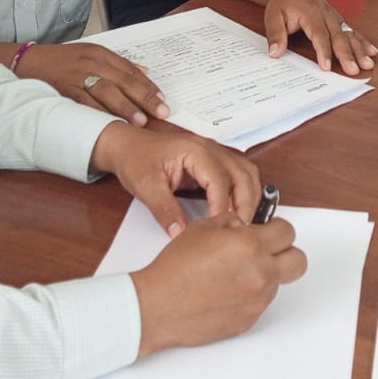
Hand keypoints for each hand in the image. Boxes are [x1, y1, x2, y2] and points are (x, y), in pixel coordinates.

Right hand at [17, 42, 168, 126]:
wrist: (26, 62)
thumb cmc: (60, 62)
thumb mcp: (90, 55)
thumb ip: (117, 65)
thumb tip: (145, 72)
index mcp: (101, 53)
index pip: (131, 70)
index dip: (149, 86)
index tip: (163, 100)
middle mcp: (92, 62)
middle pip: (124, 80)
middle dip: (145, 98)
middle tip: (162, 112)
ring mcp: (78, 75)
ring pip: (107, 91)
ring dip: (125, 107)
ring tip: (140, 121)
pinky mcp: (64, 88)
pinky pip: (85, 102)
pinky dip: (99, 113)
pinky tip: (110, 123)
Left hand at [90, 122, 260, 237]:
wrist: (127, 145)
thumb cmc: (136, 159)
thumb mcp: (145, 186)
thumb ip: (164, 210)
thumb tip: (181, 233)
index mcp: (195, 150)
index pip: (220, 180)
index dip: (222, 206)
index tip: (218, 228)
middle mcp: (211, 148)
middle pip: (243, 174)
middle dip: (246, 203)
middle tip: (241, 230)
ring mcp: (215, 154)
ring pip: (247, 173)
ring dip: (250, 197)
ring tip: (243, 222)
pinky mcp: (214, 163)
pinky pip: (238, 176)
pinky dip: (243, 193)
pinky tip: (236, 212)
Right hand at [131, 214, 306, 356]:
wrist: (158, 305)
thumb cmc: (176, 267)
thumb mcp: (204, 227)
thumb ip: (234, 222)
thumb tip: (248, 226)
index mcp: (250, 245)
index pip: (288, 231)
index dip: (275, 228)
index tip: (266, 231)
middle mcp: (260, 273)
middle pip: (298, 261)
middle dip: (285, 252)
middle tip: (265, 251)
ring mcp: (257, 300)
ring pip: (279, 282)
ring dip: (265, 274)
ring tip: (234, 273)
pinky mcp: (249, 320)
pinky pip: (261, 302)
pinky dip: (250, 294)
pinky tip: (226, 291)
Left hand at [262, 0, 376, 74]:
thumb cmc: (282, 1)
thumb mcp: (272, 15)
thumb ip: (275, 34)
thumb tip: (275, 53)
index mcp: (310, 12)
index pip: (319, 34)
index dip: (324, 51)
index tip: (327, 66)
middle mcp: (326, 14)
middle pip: (339, 36)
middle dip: (348, 54)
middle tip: (354, 70)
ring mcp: (335, 16)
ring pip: (349, 34)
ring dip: (360, 49)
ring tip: (368, 64)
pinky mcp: (339, 19)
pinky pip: (353, 31)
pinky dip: (363, 42)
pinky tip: (373, 52)